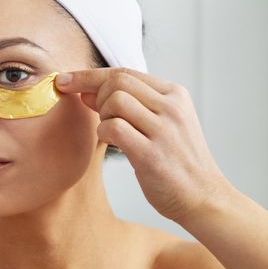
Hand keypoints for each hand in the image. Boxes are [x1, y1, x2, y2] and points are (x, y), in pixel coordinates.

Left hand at [55, 67, 231, 222]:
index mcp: (174, 94)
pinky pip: (113, 128)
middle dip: (95, 95)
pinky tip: (116, 145)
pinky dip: (104, 134)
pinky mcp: (152, 154)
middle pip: (117, 81)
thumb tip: (85, 91)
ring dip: (103, 116)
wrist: (203, 197)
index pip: (124, 72)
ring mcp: (164, 129)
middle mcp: (172, 107)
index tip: (64, 80)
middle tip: (101, 118)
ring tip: (115, 134)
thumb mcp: (158, 124)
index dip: (89, 75)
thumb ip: (127, 105)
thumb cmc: (174, 161)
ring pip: (114, 101)